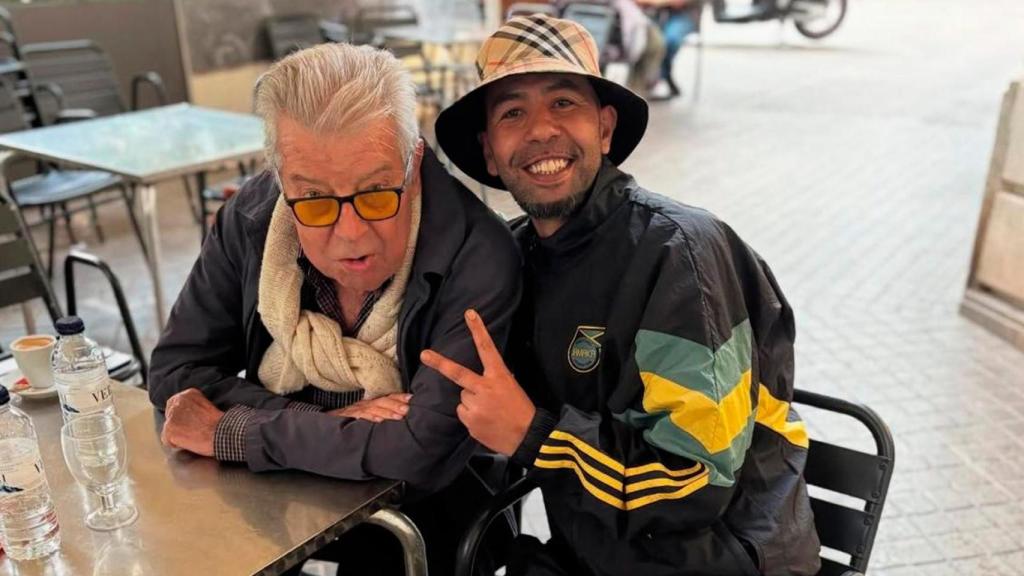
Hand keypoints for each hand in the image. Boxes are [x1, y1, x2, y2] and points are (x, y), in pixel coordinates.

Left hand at [160, 388, 223, 457]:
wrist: (222, 433)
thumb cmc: (220, 424)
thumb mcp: (207, 406)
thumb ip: (193, 407)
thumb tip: (186, 417)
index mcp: (188, 394)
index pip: (174, 404)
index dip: (181, 416)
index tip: (189, 422)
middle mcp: (177, 402)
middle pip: (169, 416)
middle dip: (177, 425)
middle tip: (191, 431)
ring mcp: (172, 416)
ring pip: (168, 428)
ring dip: (178, 435)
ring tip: (193, 437)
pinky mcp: (169, 429)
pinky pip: (167, 440)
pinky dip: (175, 444)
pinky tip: (189, 442)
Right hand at [327, 393, 412, 421]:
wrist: (324, 419)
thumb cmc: (346, 418)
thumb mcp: (363, 413)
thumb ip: (377, 413)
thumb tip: (397, 415)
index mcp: (369, 402)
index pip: (386, 397)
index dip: (399, 397)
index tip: (411, 398)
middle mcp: (363, 404)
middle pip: (382, 401)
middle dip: (396, 404)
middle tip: (408, 409)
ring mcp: (355, 409)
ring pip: (373, 409)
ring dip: (387, 412)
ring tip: (399, 416)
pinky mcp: (346, 417)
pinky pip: (359, 417)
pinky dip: (369, 418)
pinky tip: (379, 421)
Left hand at [421, 309, 534, 455]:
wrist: (527, 436)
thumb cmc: (521, 409)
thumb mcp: (512, 387)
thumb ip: (495, 379)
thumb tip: (483, 376)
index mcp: (498, 376)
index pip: (486, 348)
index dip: (478, 330)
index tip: (469, 314)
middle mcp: (484, 388)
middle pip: (457, 373)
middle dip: (439, 363)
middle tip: (424, 354)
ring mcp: (475, 406)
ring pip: (462, 398)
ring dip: (470, 402)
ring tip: (488, 411)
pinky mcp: (470, 422)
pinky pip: (462, 413)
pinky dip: (470, 416)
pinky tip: (485, 420)